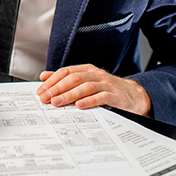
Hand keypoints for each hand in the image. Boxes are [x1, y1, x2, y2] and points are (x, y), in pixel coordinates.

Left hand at [36, 64, 150, 115]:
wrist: (135, 96)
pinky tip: (80, 106)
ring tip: (57, 102)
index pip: (65, 72)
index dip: (52, 81)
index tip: (40, 91)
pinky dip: (89, 101)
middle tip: (45, 98)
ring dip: (69, 95)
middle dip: (57, 88)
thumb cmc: (108, 89)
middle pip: (73, 78)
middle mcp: (96, 75)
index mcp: (87, 70)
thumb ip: (66, 78)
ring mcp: (106, 84)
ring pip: (85, 86)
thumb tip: (44, 76)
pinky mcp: (116, 96)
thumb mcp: (86, 81)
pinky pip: (101, 97)